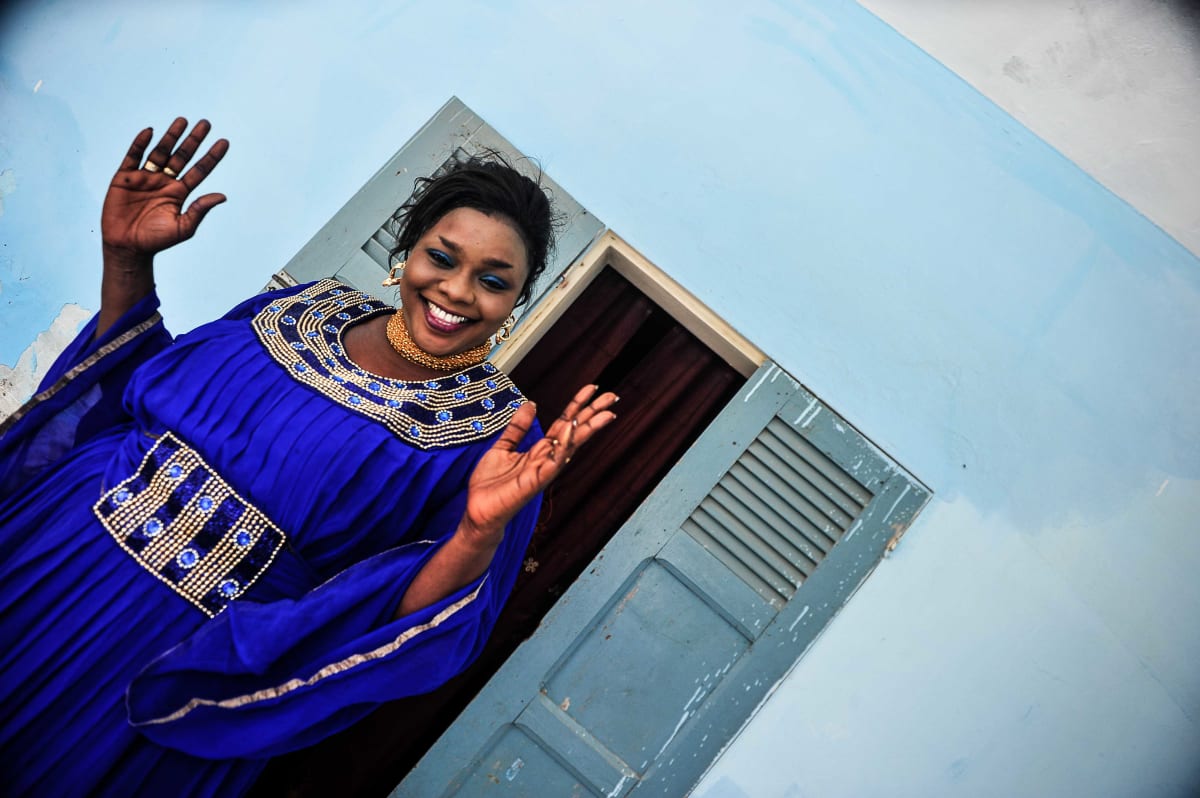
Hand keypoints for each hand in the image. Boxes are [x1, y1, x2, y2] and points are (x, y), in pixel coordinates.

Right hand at [102, 117, 228, 260]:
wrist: (128, 247)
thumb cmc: (157, 240)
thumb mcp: (183, 226)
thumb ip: (200, 209)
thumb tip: (222, 196)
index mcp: (180, 192)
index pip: (199, 170)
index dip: (211, 156)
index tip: (224, 141)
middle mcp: (164, 181)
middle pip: (182, 156)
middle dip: (194, 140)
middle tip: (206, 123)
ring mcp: (145, 177)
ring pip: (160, 152)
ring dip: (171, 137)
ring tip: (183, 121)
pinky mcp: (125, 177)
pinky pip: (133, 156)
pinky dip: (140, 144)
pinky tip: (150, 132)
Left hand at [461, 384, 618, 543]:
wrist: (478, 510)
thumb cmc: (490, 485)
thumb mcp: (502, 447)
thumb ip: (517, 427)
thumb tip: (530, 404)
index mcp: (540, 450)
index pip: (564, 423)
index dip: (577, 405)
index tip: (592, 388)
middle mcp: (546, 459)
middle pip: (575, 432)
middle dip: (593, 415)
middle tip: (612, 397)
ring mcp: (543, 471)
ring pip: (570, 446)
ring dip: (587, 429)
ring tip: (602, 413)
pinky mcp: (534, 482)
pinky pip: (553, 462)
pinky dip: (563, 446)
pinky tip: (571, 430)